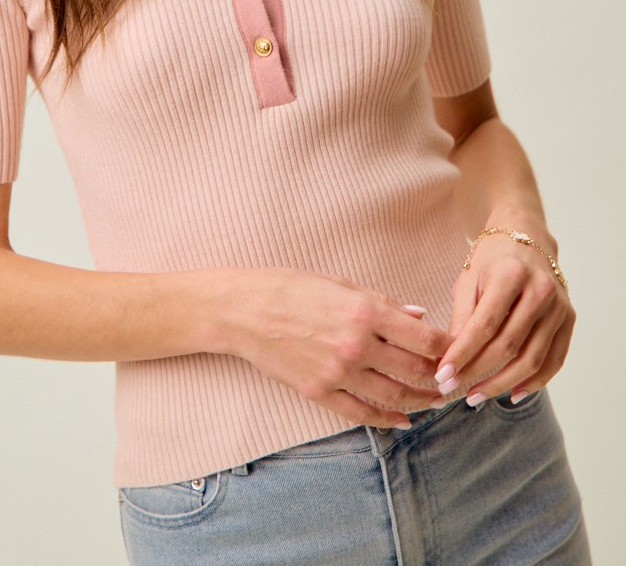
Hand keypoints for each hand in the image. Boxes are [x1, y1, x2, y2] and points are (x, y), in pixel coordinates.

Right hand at [232, 268, 450, 427]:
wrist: (244, 310)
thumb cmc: (290, 287)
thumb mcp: (339, 283)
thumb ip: (383, 302)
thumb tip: (419, 315)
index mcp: (364, 311)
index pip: (423, 337)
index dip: (447, 346)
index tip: (458, 348)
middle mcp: (356, 344)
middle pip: (415, 370)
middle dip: (439, 377)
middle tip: (454, 379)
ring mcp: (337, 372)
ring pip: (394, 396)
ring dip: (420, 401)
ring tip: (434, 400)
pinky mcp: (320, 391)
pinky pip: (361, 412)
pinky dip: (386, 418)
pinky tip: (401, 419)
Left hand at [434, 231, 574, 403]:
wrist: (527, 238)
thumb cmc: (492, 260)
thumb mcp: (469, 279)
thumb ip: (462, 317)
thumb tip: (450, 359)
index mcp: (511, 275)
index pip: (485, 325)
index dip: (463, 353)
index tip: (442, 374)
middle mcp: (541, 291)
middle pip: (508, 345)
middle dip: (477, 372)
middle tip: (452, 388)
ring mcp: (559, 307)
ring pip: (532, 359)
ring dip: (502, 383)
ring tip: (475, 395)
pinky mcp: (569, 320)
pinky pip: (553, 361)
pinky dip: (534, 383)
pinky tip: (512, 394)